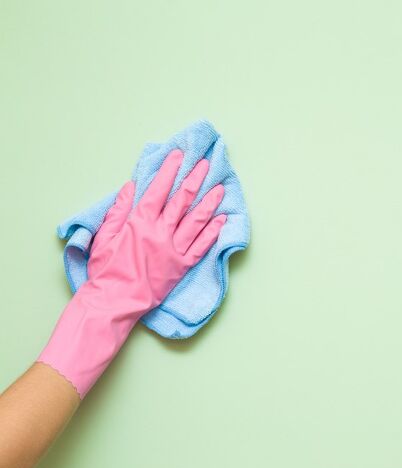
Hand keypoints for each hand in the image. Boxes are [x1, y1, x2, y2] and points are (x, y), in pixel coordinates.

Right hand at [86, 149, 225, 314]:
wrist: (114, 301)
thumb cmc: (106, 270)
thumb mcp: (105, 236)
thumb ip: (118, 210)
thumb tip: (130, 186)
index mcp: (139, 223)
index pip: (158, 190)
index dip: (169, 171)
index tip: (179, 156)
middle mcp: (160, 233)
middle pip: (181, 201)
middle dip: (194, 179)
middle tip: (205, 164)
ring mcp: (174, 250)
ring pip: (196, 221)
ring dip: (209, 203)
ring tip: (220, 188)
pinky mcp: (182, 266)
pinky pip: (201, 246)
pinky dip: (213, 232)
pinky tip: (221, 220)